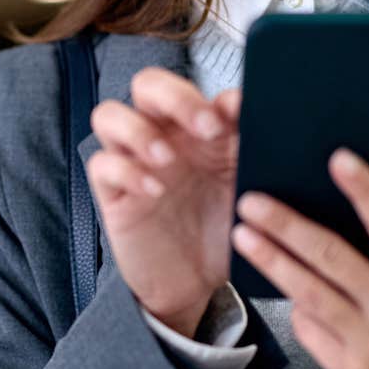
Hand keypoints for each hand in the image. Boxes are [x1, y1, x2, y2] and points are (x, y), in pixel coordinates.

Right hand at [85, 68, 240, 337]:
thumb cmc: (222, 232)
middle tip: (206, 127)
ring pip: (109, 114)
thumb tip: (266, 120)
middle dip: (175, 97)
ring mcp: (133, 161)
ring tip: (166, 159)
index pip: (197, 90)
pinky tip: (154, 192)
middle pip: (147, 84)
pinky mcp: (112, 192)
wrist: (195, 284)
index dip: (216, 96)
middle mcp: (162, 136)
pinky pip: (102, 164)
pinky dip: (126, 171)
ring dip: (138, 130)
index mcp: (197, 129)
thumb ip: (254, 156)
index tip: (239, 113)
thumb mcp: (248, 194)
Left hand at [231, 148, 368, 368]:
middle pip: (332, 256)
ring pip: (308, 291)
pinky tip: (271, 281)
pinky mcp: (346, 367)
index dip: (364, 190)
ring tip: (242, 233)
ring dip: (271, 260)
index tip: (337, 159)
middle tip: (252, 201)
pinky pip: (307, 325)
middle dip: (286, 226)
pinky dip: (290, 302)